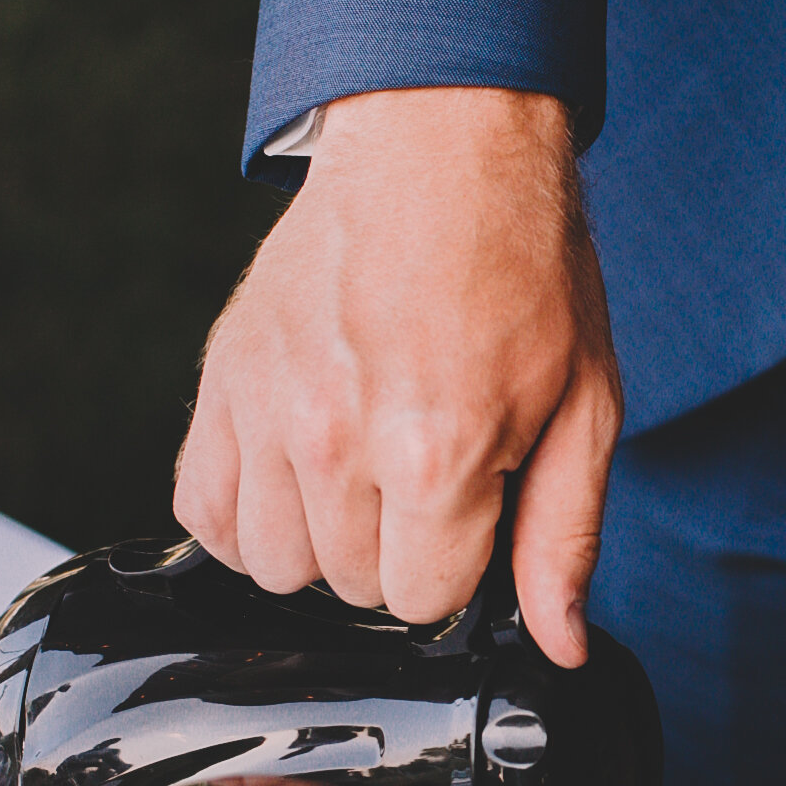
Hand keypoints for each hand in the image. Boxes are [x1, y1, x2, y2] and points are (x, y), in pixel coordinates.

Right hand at [174, 87, 622, 666]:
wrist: (441, 142)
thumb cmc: (521, 260)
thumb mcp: (584, 400)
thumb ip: (563, 533)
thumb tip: (558, 642)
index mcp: (434, 453)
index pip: (423, 600)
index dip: (459, 562)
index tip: (472, 502)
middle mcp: (335, 440)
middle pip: (349, 589)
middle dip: (398, 548)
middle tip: (426, 464)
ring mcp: (266, 410)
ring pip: (273, 564)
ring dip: (322, 535)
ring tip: (365, 463)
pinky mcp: (222, 380)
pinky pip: (201, 512)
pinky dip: (245, 508)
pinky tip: (298, 468)